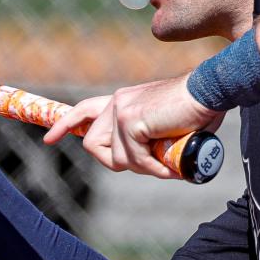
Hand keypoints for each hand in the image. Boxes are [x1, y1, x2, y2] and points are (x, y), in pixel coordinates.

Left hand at [45, 75, 222, 178]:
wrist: (210, 91)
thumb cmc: (197, 111)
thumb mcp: (165, 127)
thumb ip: (151, 140)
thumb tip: (151, 164)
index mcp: (122, 100)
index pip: (83, 111)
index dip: (65, 126)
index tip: (49, 140)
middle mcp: (116, 103)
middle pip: (94, 145)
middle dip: (118, 163)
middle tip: (150, 164)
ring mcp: (120, 111)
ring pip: (117, 158)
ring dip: (144, 167)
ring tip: (168, 161)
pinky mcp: (130, 121)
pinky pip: (134, 159)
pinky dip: (154, 168)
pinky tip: (171, 164)